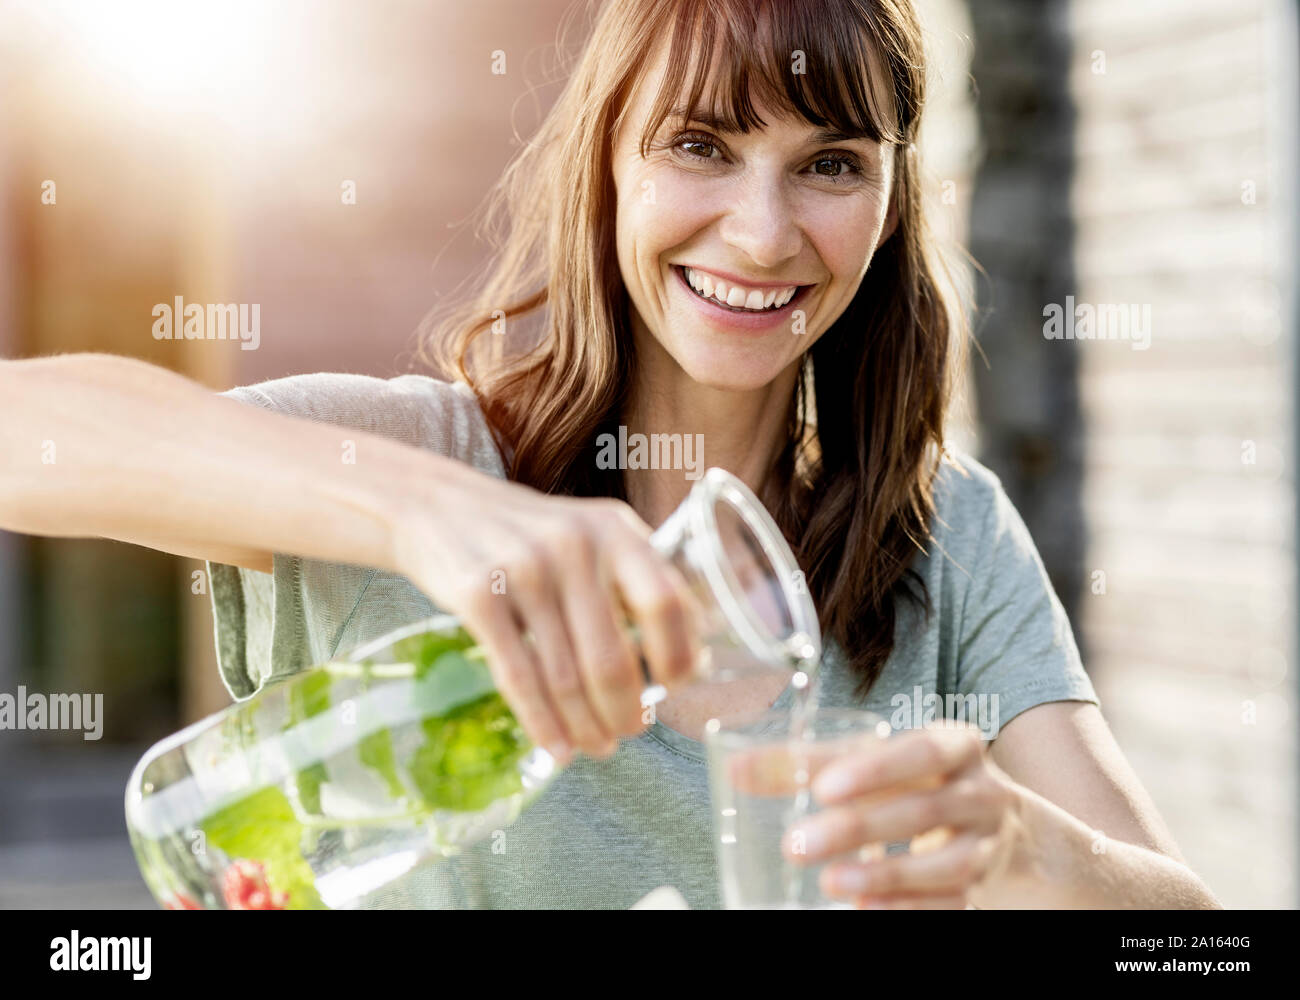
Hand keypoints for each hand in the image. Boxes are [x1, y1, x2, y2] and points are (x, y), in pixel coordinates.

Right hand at [391, 460, 702, 765]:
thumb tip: (691, 655)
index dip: (677, 656)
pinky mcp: (478, 596)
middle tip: (629, 732)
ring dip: (585, 725)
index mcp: (614, 529)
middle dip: (626, 710)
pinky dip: (541, 723)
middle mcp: (573, 545)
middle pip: (612, 656)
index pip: (666, 604)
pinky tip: (555, 746)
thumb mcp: (590, 532)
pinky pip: (519, 677)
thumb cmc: (529, 533)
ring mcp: (523, 570)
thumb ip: (636, 578)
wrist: (435, 505)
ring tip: (595, 746)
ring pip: (565, 676)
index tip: (676, 688)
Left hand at [783, 721, 1020, 908]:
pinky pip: (951, 904)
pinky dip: (907, 908)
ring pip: (944, 865)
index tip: (821, 788)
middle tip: (796, 844)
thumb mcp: (875, 760)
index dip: (874, 770)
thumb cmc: (915, 780)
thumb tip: (736, 770)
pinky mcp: (982, 889)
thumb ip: (809, 762)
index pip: (920, 752)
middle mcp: (981, 794)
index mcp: (956, 745)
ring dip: (883, 877)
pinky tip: (864, 909)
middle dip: (857, 829)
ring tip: (828, 882)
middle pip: (923, 811)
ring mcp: (987, 846)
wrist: (998, 825)